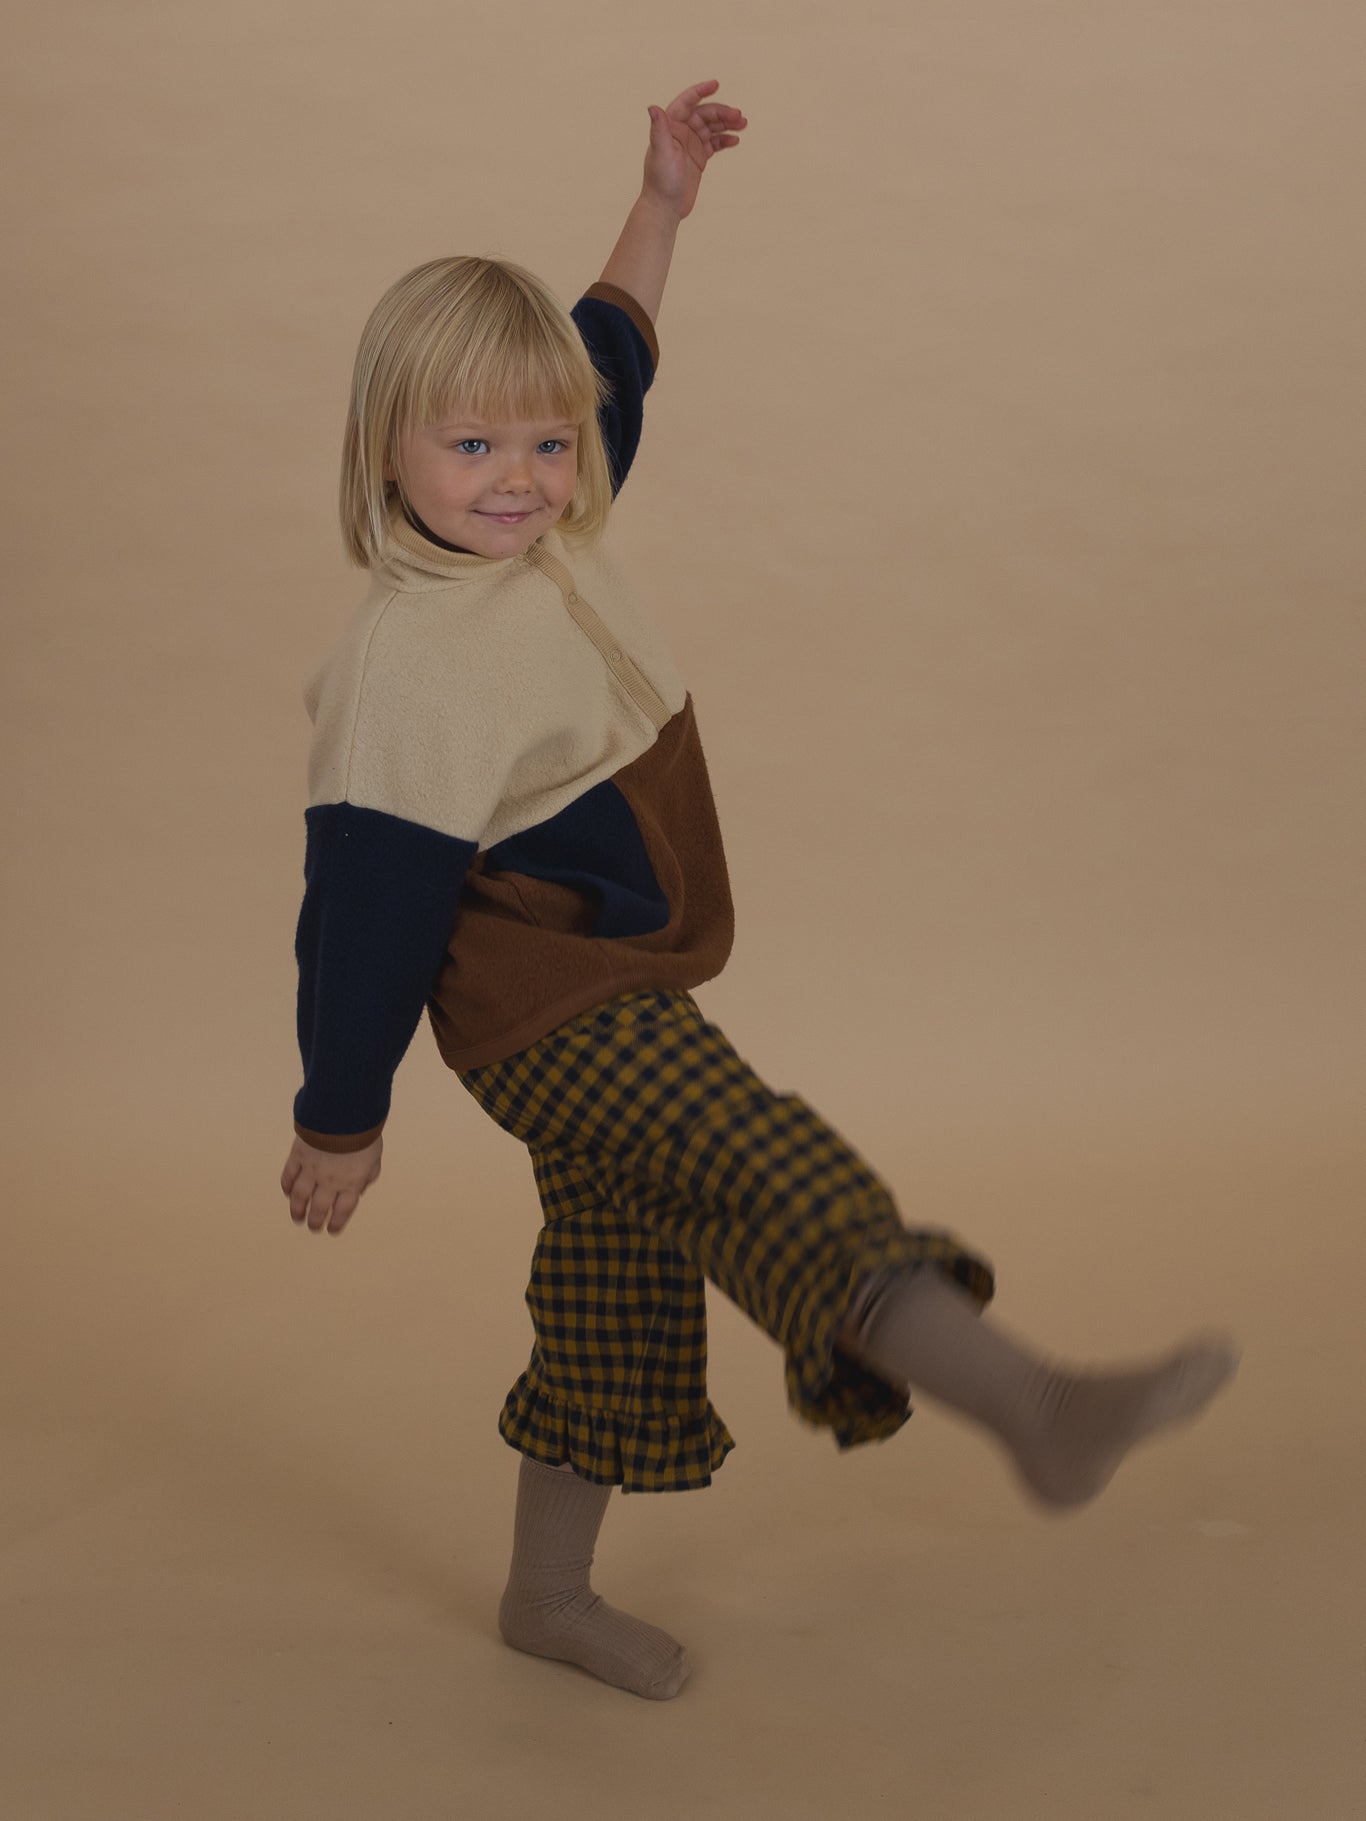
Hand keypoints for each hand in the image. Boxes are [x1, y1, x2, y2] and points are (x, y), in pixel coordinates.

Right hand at [280, 1133, 382, 1235]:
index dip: (336, 1223)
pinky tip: (288, 1192)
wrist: (345, 1114)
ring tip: (297, 1217)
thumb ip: (369, 1175)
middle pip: (319, 1207)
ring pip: (301, 1196)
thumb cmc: (364, 1134)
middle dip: (315, 1220)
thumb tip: (360, 1190)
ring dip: (297, 1209)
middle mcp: (330, 1181)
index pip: (343, 1210)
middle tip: (312, 1226)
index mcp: (351, 1183)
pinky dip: (287, 1186)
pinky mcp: (299, 1156)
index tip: (331, 1230)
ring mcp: (312, 1169)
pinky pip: (289, 1175)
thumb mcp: (375, 1157)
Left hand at [644, 79, 747, 221]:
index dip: (700, 91)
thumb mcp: (661, 153)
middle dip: (721, 112)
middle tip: (739, 116)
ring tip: (743, 124)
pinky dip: (725, 140)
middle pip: (704, 114)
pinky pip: (715, 143)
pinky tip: (735, 140)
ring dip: (727, 124)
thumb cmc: (660, 181)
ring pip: (712, 127)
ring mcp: (691, 144)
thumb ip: (659, 129)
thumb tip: (653, 107)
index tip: (716, 84)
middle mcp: (680, 132)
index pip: (686, 102)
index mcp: (670, 126)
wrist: (665, 207)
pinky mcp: (699, 158)